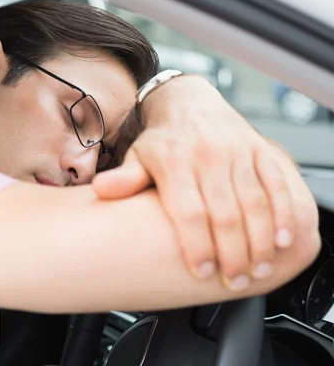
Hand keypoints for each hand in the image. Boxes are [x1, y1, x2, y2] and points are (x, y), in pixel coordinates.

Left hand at [93, 76, 294, 290]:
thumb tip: (100, 189)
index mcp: (174, 161)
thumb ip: (124, 178)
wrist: (189, 102)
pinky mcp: (260, 149)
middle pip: (225, 214)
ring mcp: (237, 152)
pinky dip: (284, 214)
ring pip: (255, 203)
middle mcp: (208, 155)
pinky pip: (277, 184)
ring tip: (257, 271)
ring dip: (260, 242)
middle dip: (231, 254)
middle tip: (232, 281)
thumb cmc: (162, 140)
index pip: (188, 211)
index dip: (197, 246)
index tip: (201, 272)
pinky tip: (283, 241)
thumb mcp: (137, 156)